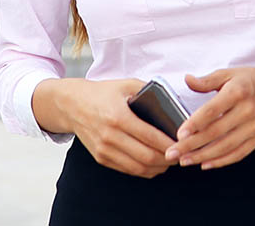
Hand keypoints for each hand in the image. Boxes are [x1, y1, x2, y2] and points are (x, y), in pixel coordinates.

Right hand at [43, 78, 174, 177]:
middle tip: (180, 154)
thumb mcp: (125, 84)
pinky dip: (143, 170)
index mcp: (118, 116)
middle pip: (146, 156)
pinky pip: (127, 170)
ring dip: (157, 168)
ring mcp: (104, 149)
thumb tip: (171, 102)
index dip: (169, 144)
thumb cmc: (101, 93)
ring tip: (170, 161)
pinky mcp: (101, 158)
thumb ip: (148, 90)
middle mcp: (110, 136)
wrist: (71, 105)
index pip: (150, 136)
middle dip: (168, 159)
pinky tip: (154, 164)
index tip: (182, 144)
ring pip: (138, 167)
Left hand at [165, 64, 254, 169]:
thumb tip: (187, 79)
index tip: (179, 134)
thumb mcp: (230, 74)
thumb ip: (207, 80)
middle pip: (215, 132)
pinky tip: (205, 164)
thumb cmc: (252, 80)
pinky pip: (239, 153)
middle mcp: (248, 109)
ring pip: (225, 146)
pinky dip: (221, 161)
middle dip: (191, 146)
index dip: (195, 123)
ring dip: (202, 156)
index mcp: (238, 90)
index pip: (212, 110)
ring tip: (184, 161)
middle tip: (172, 153)